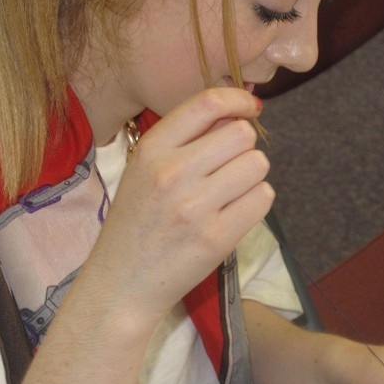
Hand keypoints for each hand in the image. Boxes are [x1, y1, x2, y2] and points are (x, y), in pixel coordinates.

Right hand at [83, 87, 270, 321]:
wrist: (121, 283)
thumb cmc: (136, 222)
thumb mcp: (143, 170)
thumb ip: (184, 140)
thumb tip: (236, 115)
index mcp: (151, 149)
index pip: (208, 104)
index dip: (239, 100)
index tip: (250, 109)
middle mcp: (172, 173)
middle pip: (242, 134)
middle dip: (243, 148)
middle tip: (228, 167)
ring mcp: (196, 207)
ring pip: (258, 165)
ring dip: (251, 176)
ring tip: (228, 193)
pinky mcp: (217, 238)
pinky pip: (262, 199)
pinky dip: (256, 202)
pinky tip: (234, 212)